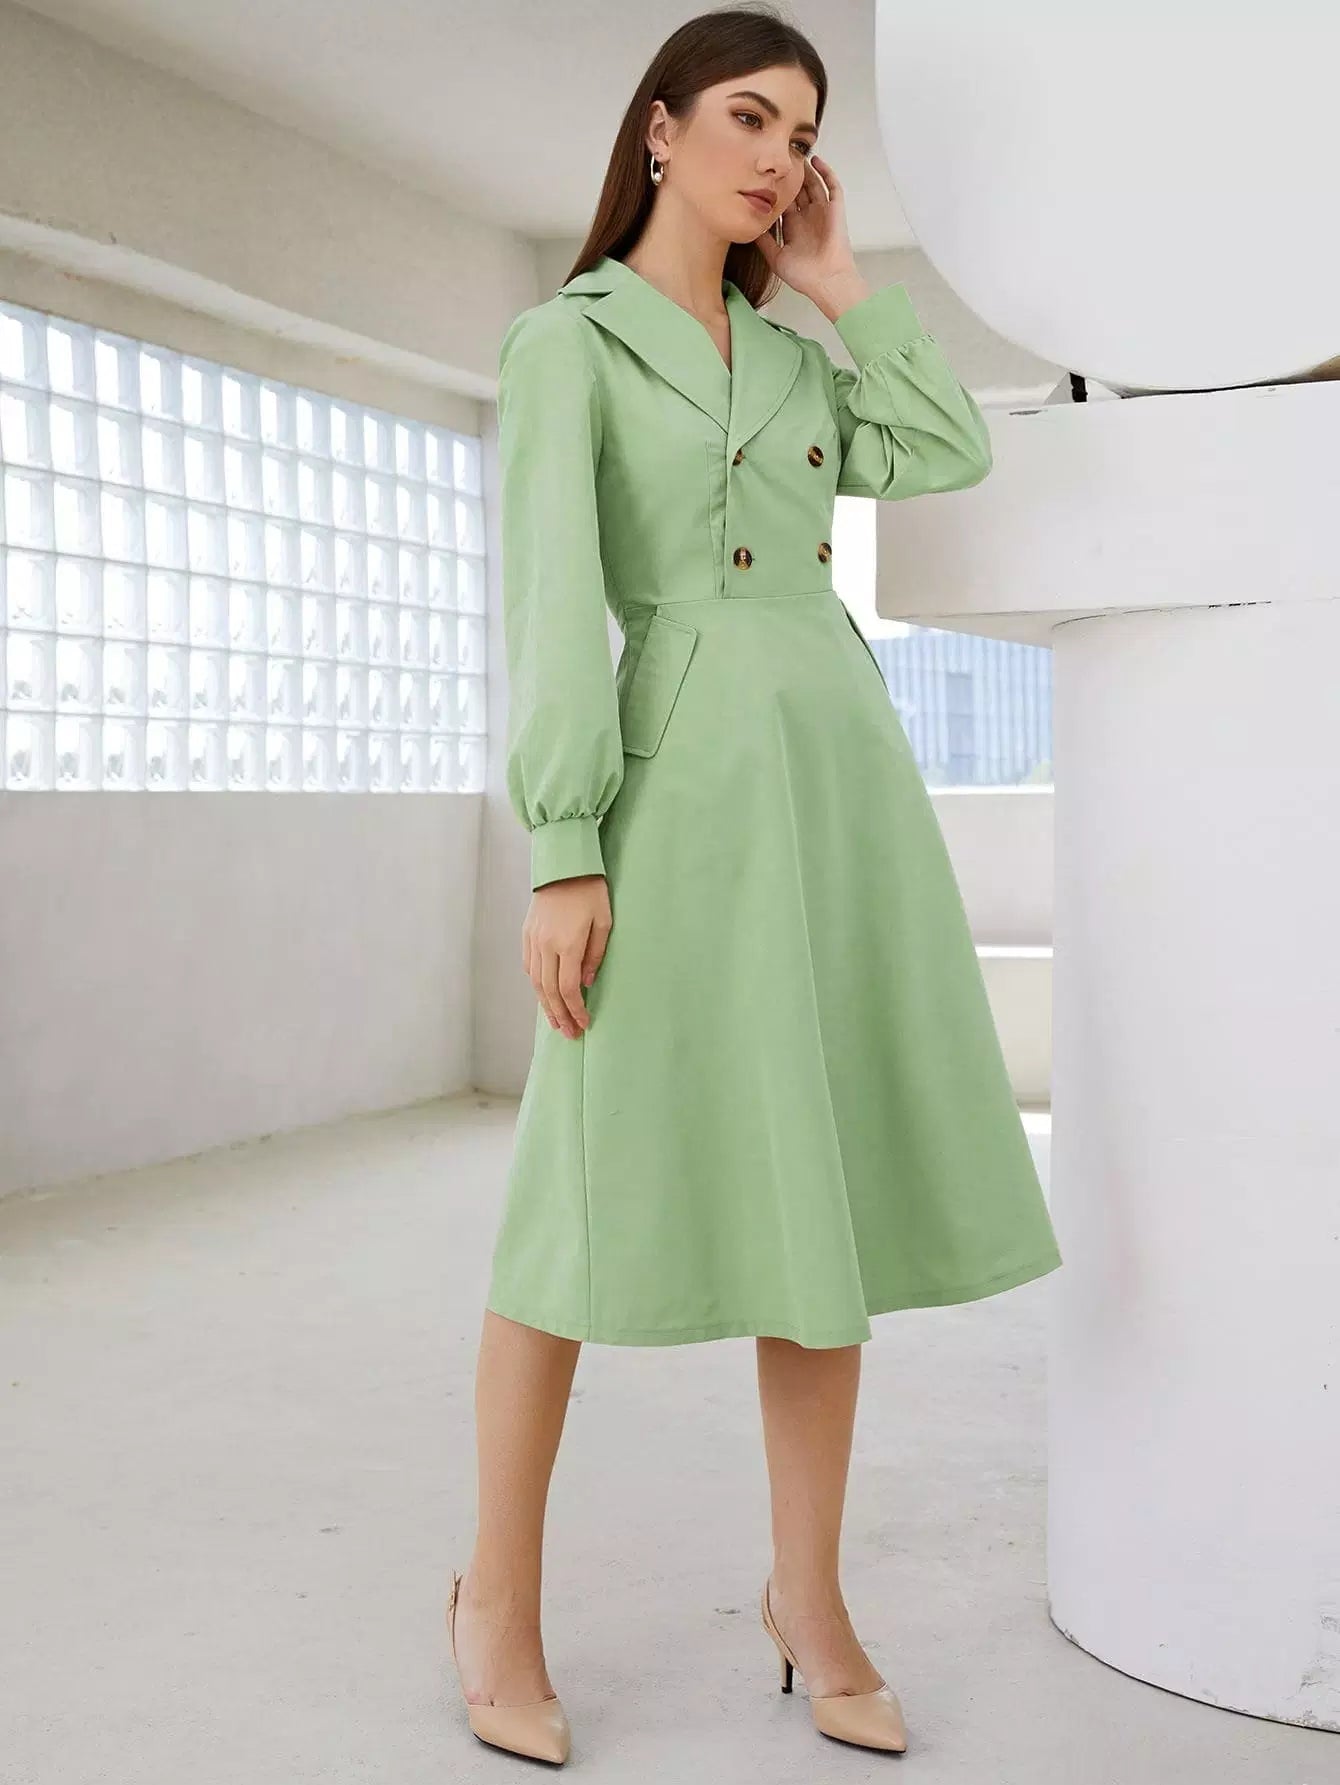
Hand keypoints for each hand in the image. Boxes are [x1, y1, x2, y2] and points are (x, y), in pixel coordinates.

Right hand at [522, 875, 611, 1037]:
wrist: (563, 865)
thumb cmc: (590, 891)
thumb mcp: (603, 922)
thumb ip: (595, 955)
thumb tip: (587, 982)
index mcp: (567, 944)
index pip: (569, 989)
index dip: (576, 1010)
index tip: (584, 1024)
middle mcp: (546, 945)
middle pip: (549, 991)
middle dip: (560, 1016)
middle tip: (570, 1034)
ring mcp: (533, 940)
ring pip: (536, 982)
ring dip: (546, 1005)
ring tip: (555, 1022)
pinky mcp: (527, 933)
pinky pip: (529, 966)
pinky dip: (536, 985)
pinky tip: (544, 995)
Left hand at [752, 155, 863, 312]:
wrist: (826, 281)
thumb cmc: (805, 276)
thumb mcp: (775, 257)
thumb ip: (763, 241)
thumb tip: (749, 225)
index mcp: (794, 228)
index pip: (783, 203)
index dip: (774, 190)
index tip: (761, 177)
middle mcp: (807, 218)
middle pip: (797, 190)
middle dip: (788, 176)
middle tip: (776, 160)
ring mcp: (822, 212)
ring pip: (813, 184)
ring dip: (805, 170)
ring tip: (794, 154)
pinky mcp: (836, 209)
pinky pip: (832, 186)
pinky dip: (826, 172)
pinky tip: (815, 160)